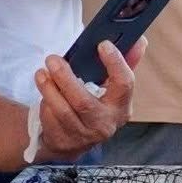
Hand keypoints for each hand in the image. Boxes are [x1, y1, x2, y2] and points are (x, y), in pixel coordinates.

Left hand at [33, 39, 143, 161]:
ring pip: (62, 110)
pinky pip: (50, 118)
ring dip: (49, 88)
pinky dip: (45, 102)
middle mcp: (104, 124)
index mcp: (121, 107)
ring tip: (42, 73)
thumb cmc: (96, 106)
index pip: (124, 84)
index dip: (115, 63)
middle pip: (83, 102)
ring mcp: (82, 136)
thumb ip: (125, 64)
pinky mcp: (63, 141)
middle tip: (53, 59)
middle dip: (65, 78)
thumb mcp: (112, 88)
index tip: (103, 44)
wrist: (75, 140)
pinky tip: (45, 91)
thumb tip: (140, 41)